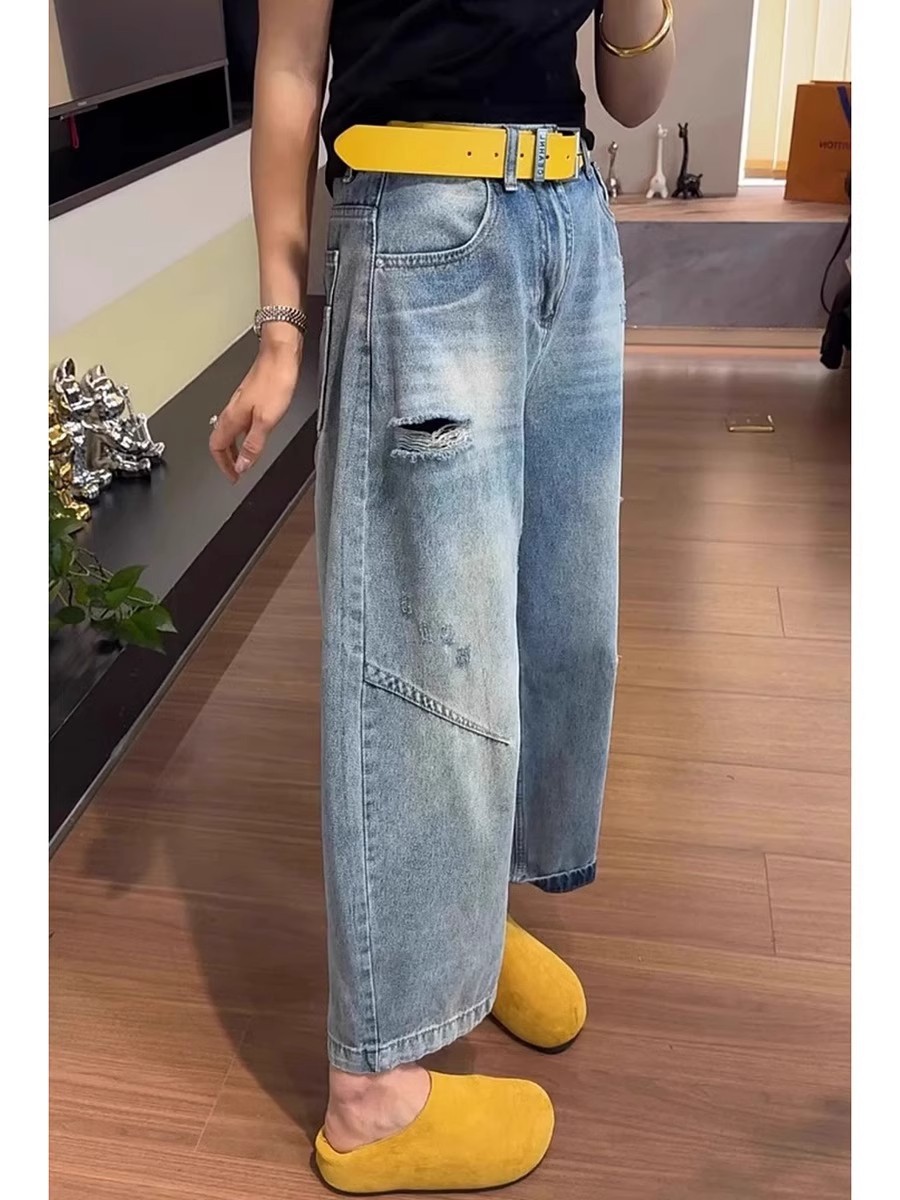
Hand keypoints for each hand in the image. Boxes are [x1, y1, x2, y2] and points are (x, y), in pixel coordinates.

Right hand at [209, 342, 299, 482]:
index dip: (223, 466)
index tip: (232, 477)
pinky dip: (243, 434)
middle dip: (226, 459)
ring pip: (230, 430)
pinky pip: (240, 421)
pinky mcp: (251, 397)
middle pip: (220, 440)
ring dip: (234, 447)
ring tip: (244, 459)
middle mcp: (232, 410)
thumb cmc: (275, 380)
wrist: (281, 354)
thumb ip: (253, 445)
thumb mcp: (266, 420)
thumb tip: (242, 465)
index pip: (217, 447)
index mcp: (232, 417)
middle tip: (235, 471)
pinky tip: (255, 434)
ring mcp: (241, 403)